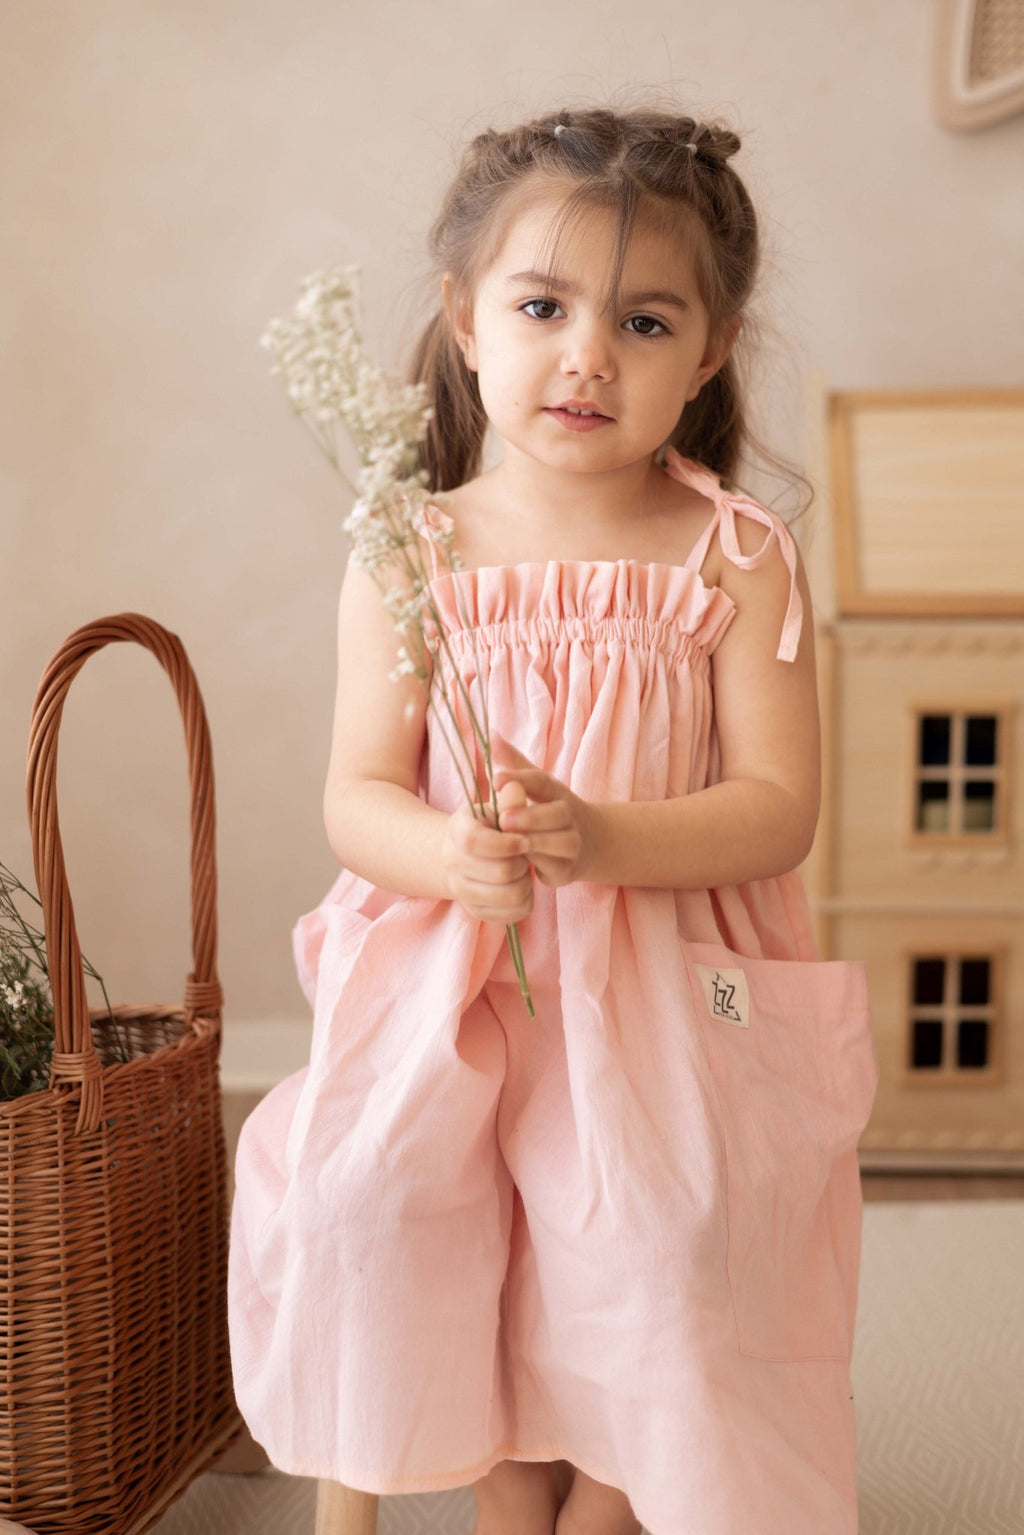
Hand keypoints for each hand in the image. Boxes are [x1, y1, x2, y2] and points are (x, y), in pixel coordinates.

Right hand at [441, 775, 534, 924]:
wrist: (467, 855)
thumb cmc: (490, 826)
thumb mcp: (498, 807)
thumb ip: (510, 798)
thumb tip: (516, 786)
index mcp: (457, 830)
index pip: (475, 841)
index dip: (506, 843)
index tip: (525, 840)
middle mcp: (452, 862)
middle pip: (500, 871)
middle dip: (522, 862)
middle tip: (526, 855)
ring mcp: (461, 890)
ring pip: (508, 895)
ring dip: (524, 883)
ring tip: (523, 871)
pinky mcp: (475, 911)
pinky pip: (510, 915)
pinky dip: (524, 902)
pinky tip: (521, 887)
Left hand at [489, 730, 598, 887]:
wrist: (590, 844)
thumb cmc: (549, 810)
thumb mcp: (534, 785)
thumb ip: (513, 762)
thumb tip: (490, 734)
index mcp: (556, 792)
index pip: (541, 781)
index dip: (519, 778)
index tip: (495, 779)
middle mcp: (569, 816)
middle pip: (557, 813)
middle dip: (530, 816)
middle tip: (504, 819)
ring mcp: (572, 843)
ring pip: (560, 842)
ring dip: (536, 841)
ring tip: (510, 841)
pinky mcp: (567, 870)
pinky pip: (555, 868)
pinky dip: (538, 866)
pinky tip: (517, 863)